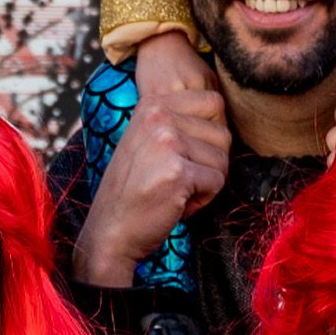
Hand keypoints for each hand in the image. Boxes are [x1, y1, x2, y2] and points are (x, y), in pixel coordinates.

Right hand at [74, 44, 230, 286]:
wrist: (110, 231)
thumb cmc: (134, 191)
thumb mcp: (147, 140)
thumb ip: (179, 120)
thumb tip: (225, 114)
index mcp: (152, 103)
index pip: (214, 103)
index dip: (207, 138)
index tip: (179, 157)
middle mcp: (158, 116)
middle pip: (222, 132)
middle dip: (209, 163)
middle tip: (178, 178)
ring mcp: (167, 142)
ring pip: (222, 159)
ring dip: (206, 182)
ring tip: (175, 190)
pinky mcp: (178, 172)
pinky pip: (218, 182)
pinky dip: (203, 199)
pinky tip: (175, 203)